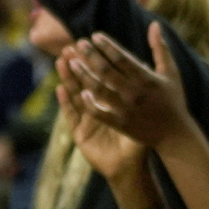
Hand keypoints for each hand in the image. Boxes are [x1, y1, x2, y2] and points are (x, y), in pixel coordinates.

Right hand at [58, 54, 146, 179]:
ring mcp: (87, 120)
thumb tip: (148, 65)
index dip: (98, 59)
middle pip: (86, 81)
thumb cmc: (139, 141)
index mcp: (113, 102)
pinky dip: (66, 102)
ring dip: (69, 78)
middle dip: (80, 64)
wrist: (130, 168)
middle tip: (72, 46)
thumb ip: (143, 90)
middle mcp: (98, 108)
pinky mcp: (81, 134)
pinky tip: (60, 89)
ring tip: (63, 61)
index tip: (93, 40)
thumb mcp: (143, 114)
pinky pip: (73, 116)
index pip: (103, 76)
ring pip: (77, 95)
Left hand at [64, 24, 193, 149]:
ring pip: (99, 89)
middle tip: (79, 43)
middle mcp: (134, 92)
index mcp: (146, 78)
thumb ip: (160, 48)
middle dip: (91, 55)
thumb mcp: (171, 71)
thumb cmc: (173, 99)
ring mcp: (126, 108)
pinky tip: (79, 92)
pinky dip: (89, 103)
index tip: (94, 36)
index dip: (107, 45)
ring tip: (72, 63)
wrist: (174, 134)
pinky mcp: (120, 123)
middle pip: (107, 71)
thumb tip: (154, 24)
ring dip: (84, 75)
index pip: (122, 58)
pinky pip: (100, 112)